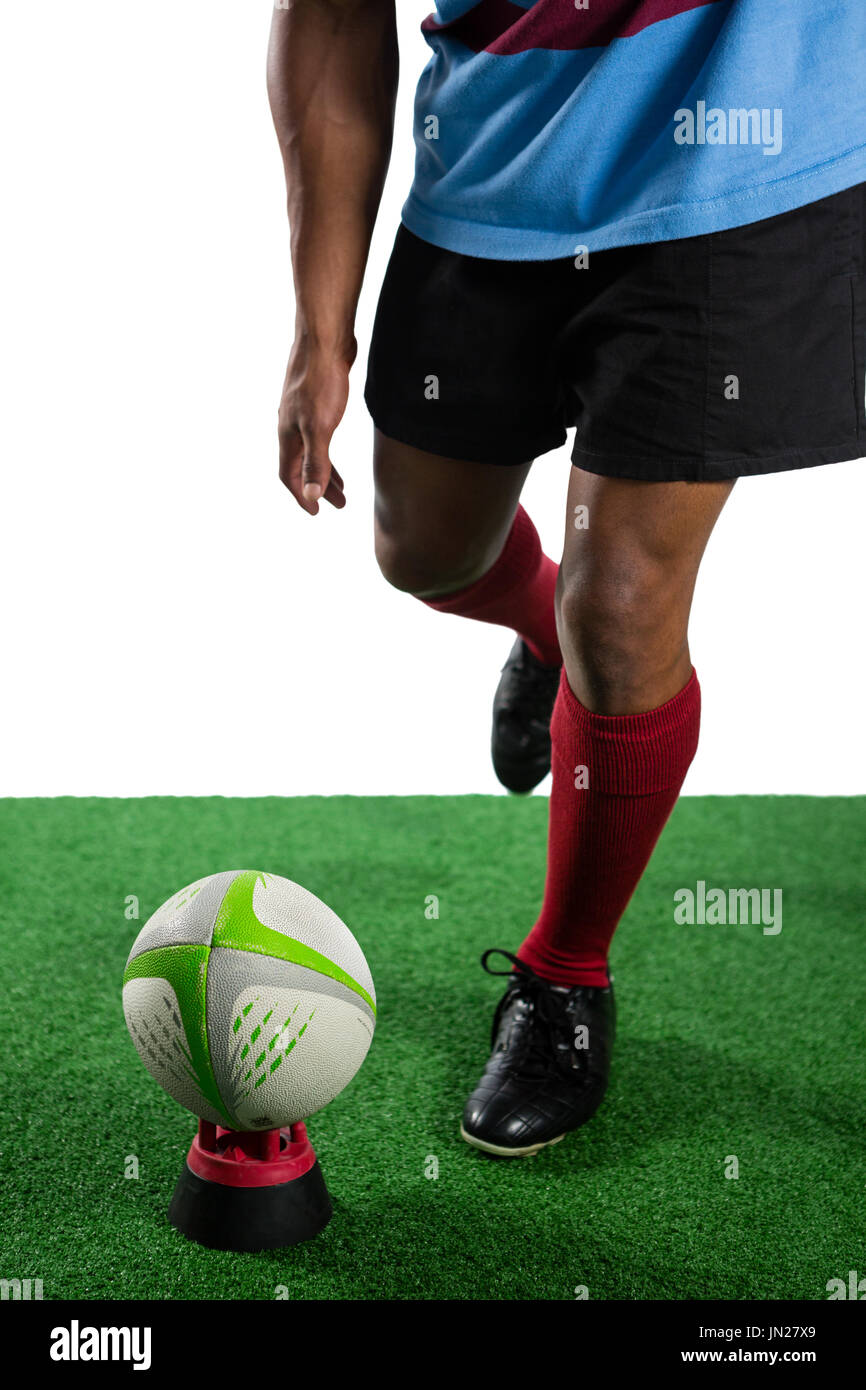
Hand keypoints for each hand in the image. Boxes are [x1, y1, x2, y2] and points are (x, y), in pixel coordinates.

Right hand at [277, 336, 355, 514]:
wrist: (324, 340)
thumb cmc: (320, 382)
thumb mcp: (319, 428)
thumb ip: (315, 462)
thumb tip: (310, 494)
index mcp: (288, 437)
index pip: (289, 476)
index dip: (301, 496)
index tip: (316, 512)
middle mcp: (290, 427)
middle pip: (301, 466)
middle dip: (318, 488)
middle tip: (339, 504)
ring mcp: (301, 414)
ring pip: (311, 451)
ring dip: (326, 471)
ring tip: (343, 487)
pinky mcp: (314, 402)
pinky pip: (318, 436)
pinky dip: (326, 450)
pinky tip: (334, 447)